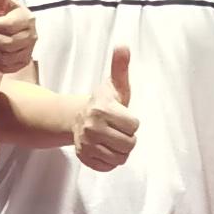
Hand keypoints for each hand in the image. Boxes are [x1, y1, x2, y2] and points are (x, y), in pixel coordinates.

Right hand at [76, 45, 140, 172]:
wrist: (78, 117)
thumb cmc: (105, 102)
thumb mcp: (116, 85)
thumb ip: (120, 67)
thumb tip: (122, 46)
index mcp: (102, 109)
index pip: (134, 126)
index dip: (131, 122)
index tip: (121, 116)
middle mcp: (91, 127)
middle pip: (129, 144)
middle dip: (127, 138)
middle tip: (117, 129)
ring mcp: (86, 144)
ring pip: (120, 158)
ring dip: (120, 151)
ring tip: (112, 139)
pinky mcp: (83, 157)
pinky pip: (107, 167)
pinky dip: (109, 161)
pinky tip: (104, 148)